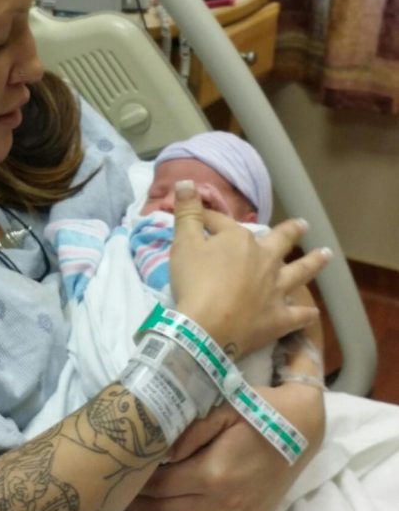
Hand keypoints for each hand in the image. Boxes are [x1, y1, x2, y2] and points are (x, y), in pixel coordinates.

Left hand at [126, 382, 324, 510]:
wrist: (306, 426)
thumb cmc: (259, 408)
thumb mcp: (221, 407)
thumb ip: (188, 431)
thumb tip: (159, 451)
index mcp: (215, 473)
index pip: (163, 485)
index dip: (137, 483)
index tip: (114, 475)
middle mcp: (226, 501)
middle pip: (169, 509)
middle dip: (139, 503)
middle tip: (111, 494)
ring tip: (130, 505)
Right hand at [169, 180, 329, 356]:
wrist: (206, 327)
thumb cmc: (193, 282)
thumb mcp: (184, 243)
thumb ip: (187, 213)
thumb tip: (186, 182)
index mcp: (240, 240)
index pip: (222, 224)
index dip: (208, 221)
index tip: (198, 222)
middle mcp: (265, 260)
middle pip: (280, 241)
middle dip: (291, 231)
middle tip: (304, 224)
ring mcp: (276, 289)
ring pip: (300, 271)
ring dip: (313, 262)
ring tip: (326, 254)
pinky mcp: (279, 318)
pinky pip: (298, 315)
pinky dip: (305, 313)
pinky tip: (312, 313)